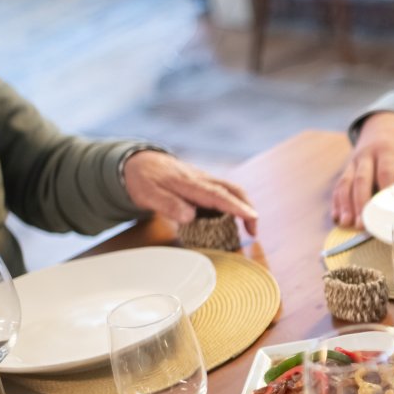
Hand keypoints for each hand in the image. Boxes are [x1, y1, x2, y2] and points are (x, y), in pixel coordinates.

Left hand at [123, 152, 257, 235]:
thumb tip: (190, 216)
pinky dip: (235, 204)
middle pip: (234, 189)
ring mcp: (205, 180)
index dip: (236, 207)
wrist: (140, 162)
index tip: (251, 218)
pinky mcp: (205, 183)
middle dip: (248, 209)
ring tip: (248, 228)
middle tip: (253, 231)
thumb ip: (168, 204)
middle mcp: (202, 179)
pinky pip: (225, 192)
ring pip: (232, 190)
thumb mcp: (147, 195)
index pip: (218, 195)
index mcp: (189, 183)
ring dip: (244, 207)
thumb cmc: (144, 180)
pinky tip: (232, 219)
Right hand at [332, 112, 393, 226]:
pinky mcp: (348, 168)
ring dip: (345, 204)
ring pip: (346, 183)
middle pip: (362, 180)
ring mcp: (354, 161)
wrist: (383, 121)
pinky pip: (339, 185)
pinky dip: (337, 201)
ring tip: (347, 223)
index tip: (389, 208)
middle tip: (363, 223)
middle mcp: (367, 155)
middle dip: (361, 202)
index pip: (386, 171)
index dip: (387, 190)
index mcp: (387, 148)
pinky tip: (337, 217)